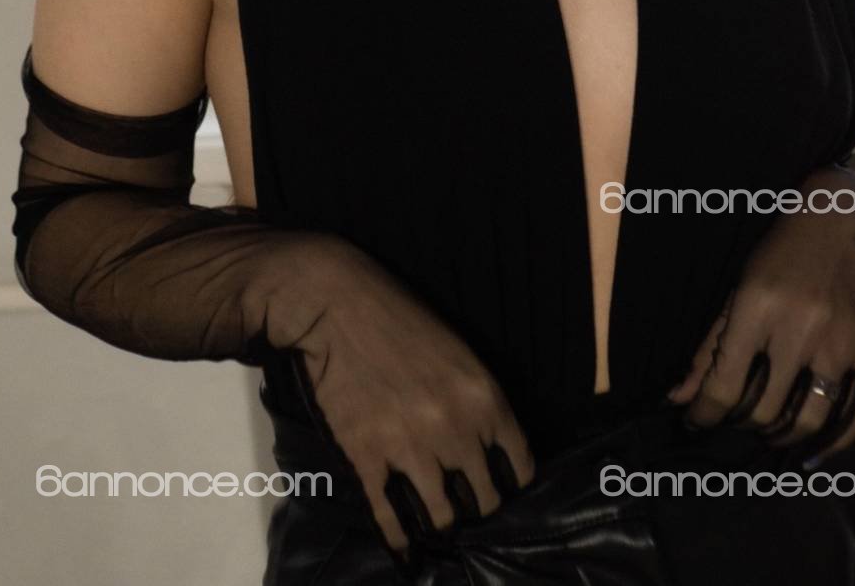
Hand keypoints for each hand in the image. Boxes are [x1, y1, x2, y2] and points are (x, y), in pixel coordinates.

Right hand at [263, 232, 534, 554]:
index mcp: (485, 398)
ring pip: (442, 517)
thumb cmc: (399, 318)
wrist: (335, 304)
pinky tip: (404, 550)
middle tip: (468, 506)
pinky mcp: (367, 460)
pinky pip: (390, 518)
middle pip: (484, 501)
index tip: (503, 488)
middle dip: (477, 506)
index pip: (519, 467)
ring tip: (438, 522)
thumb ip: (479, 400)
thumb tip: (490, 446)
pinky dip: (399, 539)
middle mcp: (455, 431)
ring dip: (441, 523)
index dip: (511, 483)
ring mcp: (409, 449)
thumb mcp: (458, 351)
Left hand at [665, 167, 854, 463]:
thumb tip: (679, 397)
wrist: (843, 219)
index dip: (704, 415)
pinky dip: (833, 442)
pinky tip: (813, 450)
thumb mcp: (738, 289)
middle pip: (765, 410)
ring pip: (808, 420)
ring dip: (783, 439)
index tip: (696, 422)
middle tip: (735, 426)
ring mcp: (842, 344)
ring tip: (770, 437)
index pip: (724, 385)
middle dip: (741, 426)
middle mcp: (800, 330)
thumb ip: (710, 346)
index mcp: (758, 309)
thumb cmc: (782, 253)